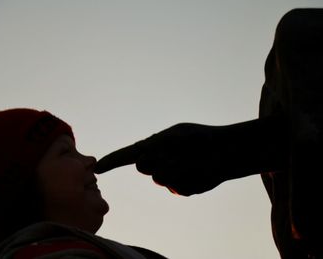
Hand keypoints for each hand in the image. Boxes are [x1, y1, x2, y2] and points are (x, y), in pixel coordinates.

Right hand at [95, 123, 226, 195]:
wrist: (225, 152)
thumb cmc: (201, 139)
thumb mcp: (177, 135)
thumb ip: (156, 147)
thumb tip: (143, 162)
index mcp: (154, 147)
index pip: (128, 155)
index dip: (112, 161)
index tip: (97, 167)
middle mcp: (158, 163)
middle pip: (143, 166)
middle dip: (154, 159)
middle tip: (174, 151)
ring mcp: (169, 177)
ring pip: (160, 178)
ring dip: (175, 168)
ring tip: (192, 160)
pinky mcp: (180, 188)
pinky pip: (178, 187)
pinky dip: (188, 178)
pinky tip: (199, 171)